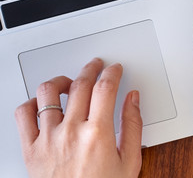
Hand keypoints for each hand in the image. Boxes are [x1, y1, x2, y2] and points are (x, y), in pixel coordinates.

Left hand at [15, 58, 142, 177]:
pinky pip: (23, 114)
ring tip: (69, 82)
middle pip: (79, 84)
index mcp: (98, 134)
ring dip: (61, 81)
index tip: (114, 69)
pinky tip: (43, 104)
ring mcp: (47, 138)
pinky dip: (32, 103)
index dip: (111, 73)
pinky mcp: (30, 148)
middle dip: (91, 68)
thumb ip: (133, 125)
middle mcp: (71, 132)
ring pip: (48, 93)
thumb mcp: (129, 161)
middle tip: (96, 66)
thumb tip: (133, 99)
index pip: (105, 88)